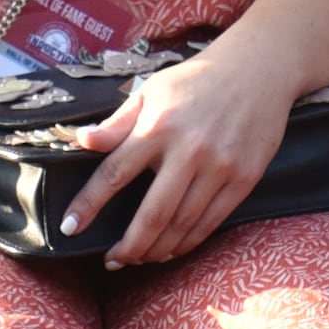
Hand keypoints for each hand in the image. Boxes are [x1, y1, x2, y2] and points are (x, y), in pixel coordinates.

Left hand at [61, 46, 292, 267]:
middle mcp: (189, 150)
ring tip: (139, 258)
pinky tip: (172, 249)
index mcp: (158, 126)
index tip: (70, 228)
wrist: (258, 68)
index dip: (88, 205)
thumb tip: (81, 141)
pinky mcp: (244, 178)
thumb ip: (117, 123)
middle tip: (113, 260)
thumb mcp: (151, 91)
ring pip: (182, 225)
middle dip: (128, 246)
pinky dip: (188, 242)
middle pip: (152, 214)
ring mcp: (220, 167)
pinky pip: (211, 222)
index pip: (114, 174)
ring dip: (157, 250)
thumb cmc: (196, 81)